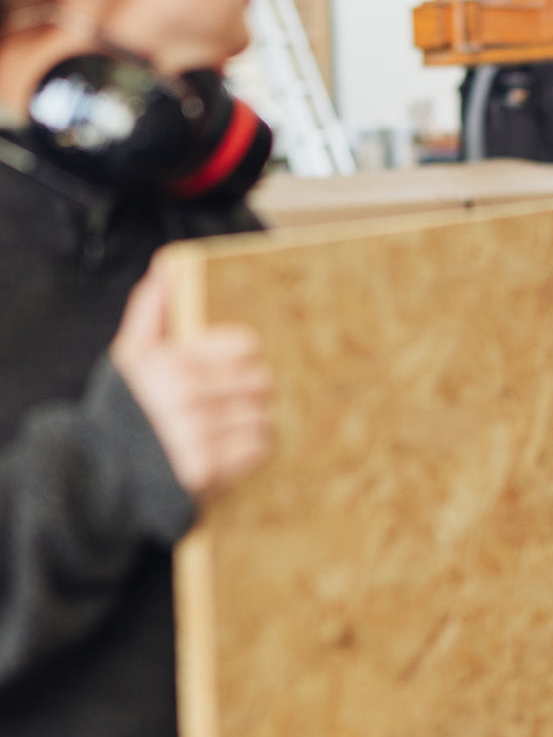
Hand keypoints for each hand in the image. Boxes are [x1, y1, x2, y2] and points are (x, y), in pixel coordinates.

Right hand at [110, 262, 271, 500]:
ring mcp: (200, 436)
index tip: (229, 365)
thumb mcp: (131, 354)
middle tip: (227, 398)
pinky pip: (259, 447)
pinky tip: (223, 446)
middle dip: (248, 389)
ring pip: (263, 416)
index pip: (248, 346)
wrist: (105, 471)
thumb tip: (167, 265)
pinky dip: (248, 448)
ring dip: (249, 420)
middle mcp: (188, 399)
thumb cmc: (127, 406)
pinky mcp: (210, 469)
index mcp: (173, 364)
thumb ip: (151, 308)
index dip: (242, 355)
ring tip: (221, 424)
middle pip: (261, 382)